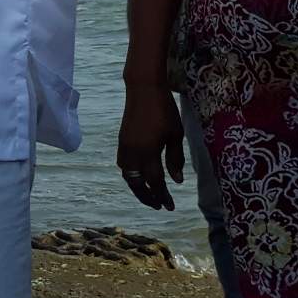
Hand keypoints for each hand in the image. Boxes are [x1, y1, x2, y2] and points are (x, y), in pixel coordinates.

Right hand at [116, 82, 184, 211]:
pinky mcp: (122, 141)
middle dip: (147, 197)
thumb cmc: (164, 110)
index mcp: (148, 152)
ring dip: (137, 187)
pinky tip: (140, 175)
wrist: (143, 90)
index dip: (162, 196)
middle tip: (159, 206)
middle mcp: (133, 153)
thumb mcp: (175, 135)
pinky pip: (124, 165)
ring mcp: (124, 147)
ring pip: (127, 175)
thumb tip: (176, 181)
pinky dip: (131, 175)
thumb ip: (175, 159)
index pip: (155, 181)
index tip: (170, 207)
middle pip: (137, 183)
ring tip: (149, 193)